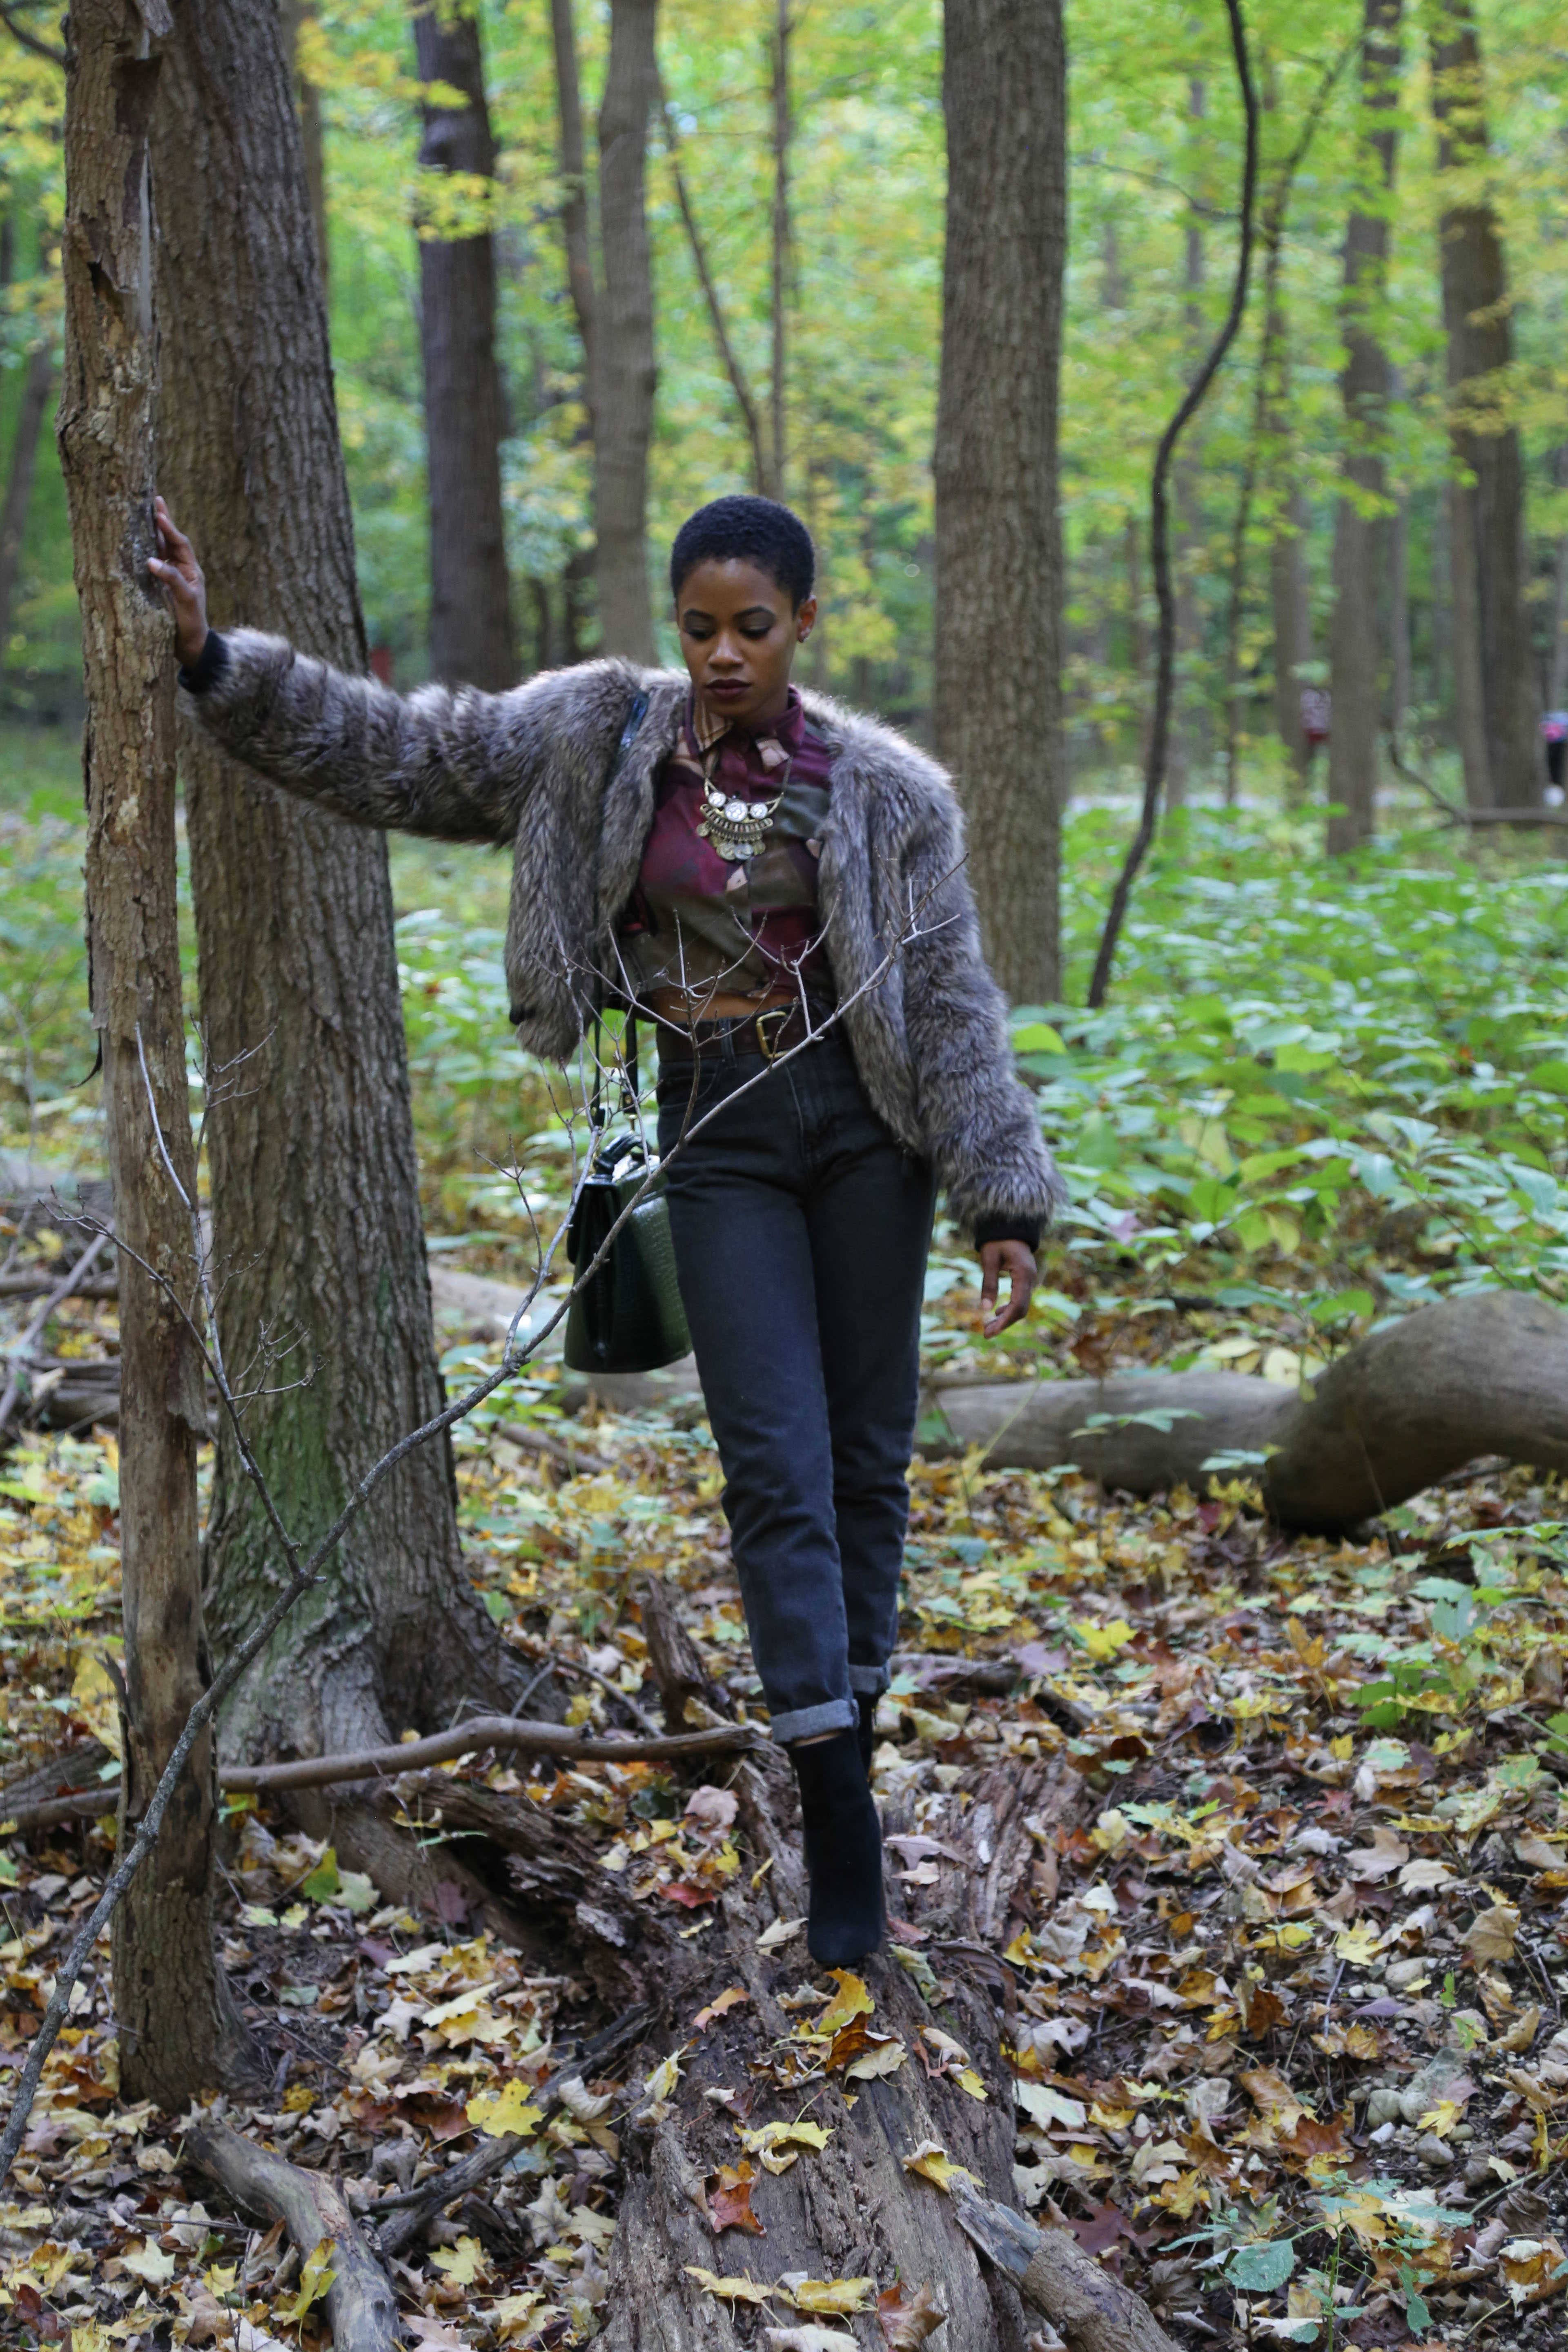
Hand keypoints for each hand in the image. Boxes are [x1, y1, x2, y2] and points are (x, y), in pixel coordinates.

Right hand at [147, 496, 208, 667]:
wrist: (189, 645)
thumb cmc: (191, 623)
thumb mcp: (185, 600)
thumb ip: (171, 579)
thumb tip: (151, 561)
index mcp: (192, 570)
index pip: (180, 543)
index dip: (169, 528)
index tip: (158, 512)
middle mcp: (181, 570)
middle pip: (171, 540)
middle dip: (162, 521)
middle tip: (155, 499)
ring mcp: (170, 576)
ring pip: (161, 549)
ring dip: (152, 532)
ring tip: (144, 512)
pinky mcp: (159, 585)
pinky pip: (152, 563)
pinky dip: (145, 550)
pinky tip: (136, 539)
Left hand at [979, 1239, 1035, 1338]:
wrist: (1009, 1226)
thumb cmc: (997, 1240)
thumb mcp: (989, 1259)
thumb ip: (988, 1283)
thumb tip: (985, 1308)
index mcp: (1023, 1274)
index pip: (1017, 1305)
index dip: (1004, 1321)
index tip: (990, 1332)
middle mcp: (1030, 1279)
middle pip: (1021, 1310)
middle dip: (1004, 1323)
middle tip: (985, 1334)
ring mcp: (1030, 1279)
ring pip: (1021, 1306)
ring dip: (1006, 1318)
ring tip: (988, 1327)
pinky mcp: (1026, 1279)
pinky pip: (1021, 1299)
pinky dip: (1009, 1308)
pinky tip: (997, 1313)